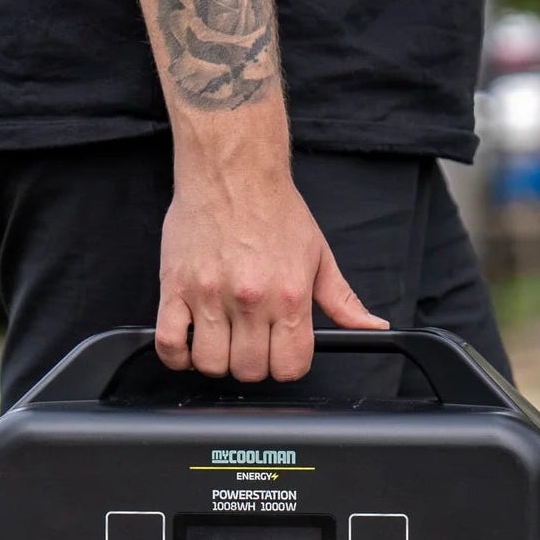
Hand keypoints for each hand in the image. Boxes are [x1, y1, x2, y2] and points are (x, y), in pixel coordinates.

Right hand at [155, 167, 387, 382]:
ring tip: (220, 340)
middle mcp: (251, 299)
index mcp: (290, 296)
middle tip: (249, 343)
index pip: (291, 366)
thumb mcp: (319, 255)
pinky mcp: (176, 287)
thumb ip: (343, 299)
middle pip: (250, 370)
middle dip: (252, 364)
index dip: (286, 366)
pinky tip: (189, 344)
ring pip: (211, 364)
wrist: (233, 169)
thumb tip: (371, 325)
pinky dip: (177, 356)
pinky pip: (168, 343)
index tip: (279, 353)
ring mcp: (210, 295)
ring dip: (216, 361)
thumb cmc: (274, 209)